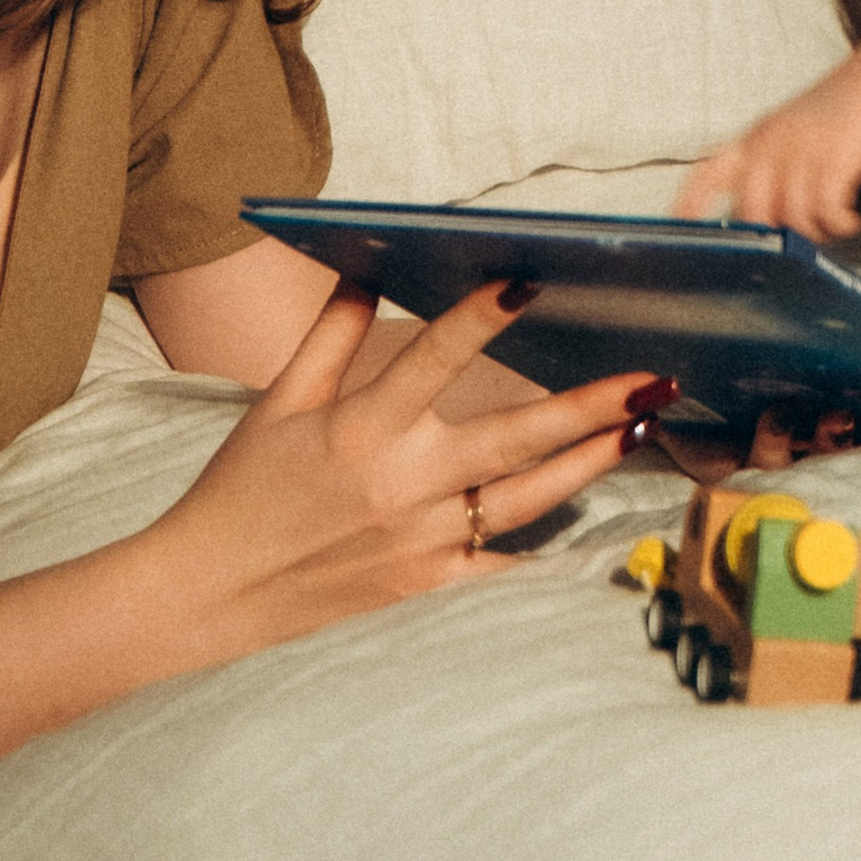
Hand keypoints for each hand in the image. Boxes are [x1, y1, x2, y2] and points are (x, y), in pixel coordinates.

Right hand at [156, 278, 649, 647]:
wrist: (210, 593)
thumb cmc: (242, 488)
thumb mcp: (279, 400)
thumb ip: (331, 333)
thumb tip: (368, 268)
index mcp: (362, 429)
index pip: (434, 358)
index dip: (483, 316)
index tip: (531, 279)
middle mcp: (402, 485)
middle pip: (515, 438)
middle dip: (589, 407)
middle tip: (650, 379)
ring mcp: (422, 542)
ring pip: (529, 498)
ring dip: (590, 462)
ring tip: (639, 429)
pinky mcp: (427, 584)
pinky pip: (504, 558)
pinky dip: (551, 535)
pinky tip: (596, 511)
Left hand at [674, 25, 860, 240]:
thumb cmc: (837, 115)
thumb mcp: (790, 132)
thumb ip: (769, 170)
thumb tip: (759, 219)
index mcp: (756, 136)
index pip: (710, 171)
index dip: (691, 201)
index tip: (679, 224)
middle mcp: (773, 141)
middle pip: (753, 209)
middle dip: (773, 235)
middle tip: (798, 238)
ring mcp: (804, 147)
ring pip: (793, 216)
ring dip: (815, 231)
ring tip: (832, 224)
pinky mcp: (837, 155)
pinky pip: (827, 210)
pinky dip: (839, 224)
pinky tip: (849, 220)